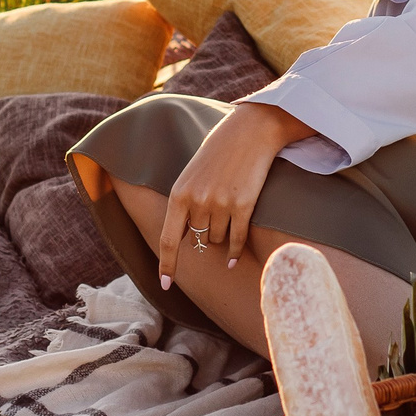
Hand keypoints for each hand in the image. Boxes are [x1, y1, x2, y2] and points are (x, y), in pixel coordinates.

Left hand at [159, 103, 301, 277]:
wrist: (249, 131)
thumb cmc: (219, 152)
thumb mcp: (192, 175)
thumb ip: (186, 204)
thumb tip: (189, 238)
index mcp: (179, 194)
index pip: (169, 239)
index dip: (167, 265)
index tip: (166, 284)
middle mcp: (198, 202)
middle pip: (198, 240)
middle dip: (204, 237)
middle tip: (215, 216)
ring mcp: (221, 204)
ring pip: (218, 240)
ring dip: (222, 236)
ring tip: (228, 212)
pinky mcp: (244, 205)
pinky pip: (237, 239)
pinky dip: (235, 251)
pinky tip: (234, 260)